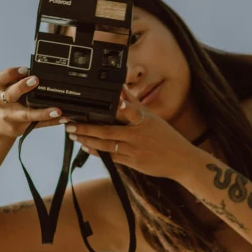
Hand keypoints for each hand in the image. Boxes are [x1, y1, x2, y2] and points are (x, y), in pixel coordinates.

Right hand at [0, 67, 71, 138]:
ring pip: (27, 114)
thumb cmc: (10, 101)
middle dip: (22, 86)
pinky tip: (63, 118)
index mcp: (1, 89)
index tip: (24, 69)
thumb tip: (45, 72)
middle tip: (35, 80)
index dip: (10, 73)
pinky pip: (39, 124)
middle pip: (10, 94)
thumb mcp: (9, 88)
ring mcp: (12, 117)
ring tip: (57, 111)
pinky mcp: (21, 128)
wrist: (0, 125)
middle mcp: (4, 102)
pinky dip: (51, 121)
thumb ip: (22, 80)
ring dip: (43, 113)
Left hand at [64, 84, 196, 180]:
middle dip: (87, 129)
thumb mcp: (153, 118)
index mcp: (145, 121)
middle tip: (71, 125)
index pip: (131, 110)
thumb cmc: (167, 137)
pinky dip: (98, 152)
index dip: (121, 105)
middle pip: (109, 131)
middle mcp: (138, 135)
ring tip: (74, 135)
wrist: (180, 160)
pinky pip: (112, 157)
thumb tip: (121, 89)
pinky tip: (87, 147)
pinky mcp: (134, 163)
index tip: (110, 102)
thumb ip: (134, 104)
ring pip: (106, 146)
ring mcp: (135, 151)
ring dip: (88, 141)